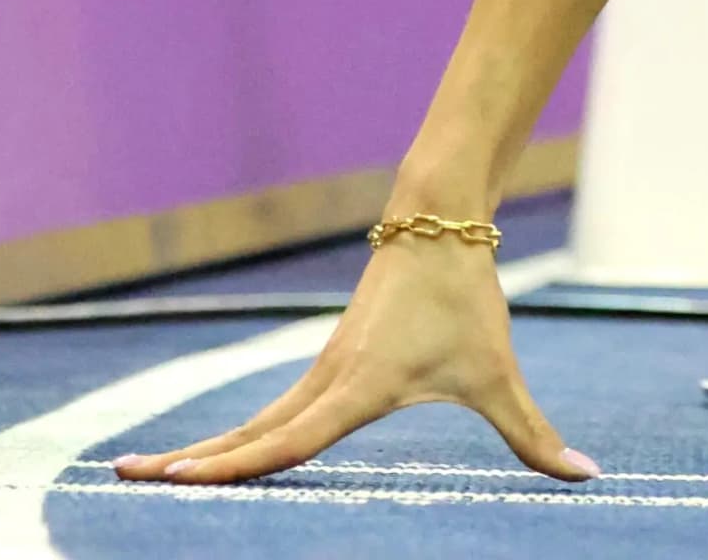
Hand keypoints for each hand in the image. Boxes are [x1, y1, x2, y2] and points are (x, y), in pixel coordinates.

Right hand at [114, 235, 594, 485]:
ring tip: (140, 475)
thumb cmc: (468, 301)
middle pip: (246, 436)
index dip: (236, 468)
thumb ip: (534, 434)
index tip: (179, 483)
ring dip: (199, 451)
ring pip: (250, 422)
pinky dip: (232, 437)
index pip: (288, 442)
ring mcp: (319, 372)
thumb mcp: (500, 374)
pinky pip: (268, 411)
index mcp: (358, 389)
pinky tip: (208, 456)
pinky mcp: (325, 364)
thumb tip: (586, 475)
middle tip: (121, 484)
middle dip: (187, 466)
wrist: (439, 223)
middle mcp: (326, 382)